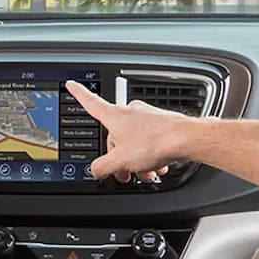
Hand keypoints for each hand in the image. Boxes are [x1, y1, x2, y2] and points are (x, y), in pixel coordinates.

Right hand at [65, 80, 190, 181]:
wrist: (185, 139)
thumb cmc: (155, 143)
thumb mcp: (120, 161)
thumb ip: (102, 167)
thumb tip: (96, 170)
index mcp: (115, 116)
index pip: (91, 102)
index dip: (79, 94)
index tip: (72, 85)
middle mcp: (130, 112)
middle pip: (116, 136)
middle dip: (120, 157)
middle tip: (124, 173)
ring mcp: (147, 116)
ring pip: (135, 141)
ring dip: (138, 160)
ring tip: (146, 173)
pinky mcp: (162, 123)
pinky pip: (150, 140)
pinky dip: (151, 155)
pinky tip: (157, 167)